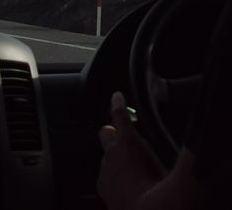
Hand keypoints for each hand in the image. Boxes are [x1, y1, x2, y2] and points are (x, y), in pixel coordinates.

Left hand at [97, 91, 165, 209]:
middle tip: (124, 139)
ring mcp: (104, 171)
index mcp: (128, 144)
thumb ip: (173, 154)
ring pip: (106, 156)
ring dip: (115, 158)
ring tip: (131, 168)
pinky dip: (112, 177)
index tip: (116, 96)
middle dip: (113, 133)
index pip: (120, 114)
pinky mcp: (102, 188)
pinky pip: (105, 176)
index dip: (118, 103)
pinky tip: (125, 186)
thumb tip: (186, 148)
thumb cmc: (160, 192)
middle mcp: (112, 154)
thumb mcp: (169, 166)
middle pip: (105, 132)